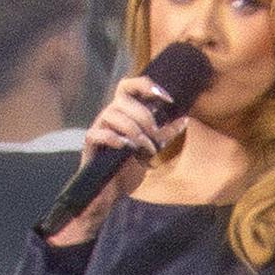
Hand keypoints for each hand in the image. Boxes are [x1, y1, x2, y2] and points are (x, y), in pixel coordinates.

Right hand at [52, 75, 190, 241]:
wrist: (111, 189)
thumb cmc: (129, 165)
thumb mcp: (152, 148)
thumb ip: (165, 134)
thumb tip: (184, 119)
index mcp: (124, 111)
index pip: (130, 85)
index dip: (147, 85)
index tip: (168, 99)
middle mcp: (110, 114)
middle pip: (124, 100)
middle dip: (144, 116)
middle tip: (155, 135)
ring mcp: (98, 127)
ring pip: (112, 115)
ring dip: (133, 131)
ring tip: (144, 148)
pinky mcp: (90, 143)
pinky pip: (98, 133)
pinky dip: (113, 138)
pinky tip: (125, 147)